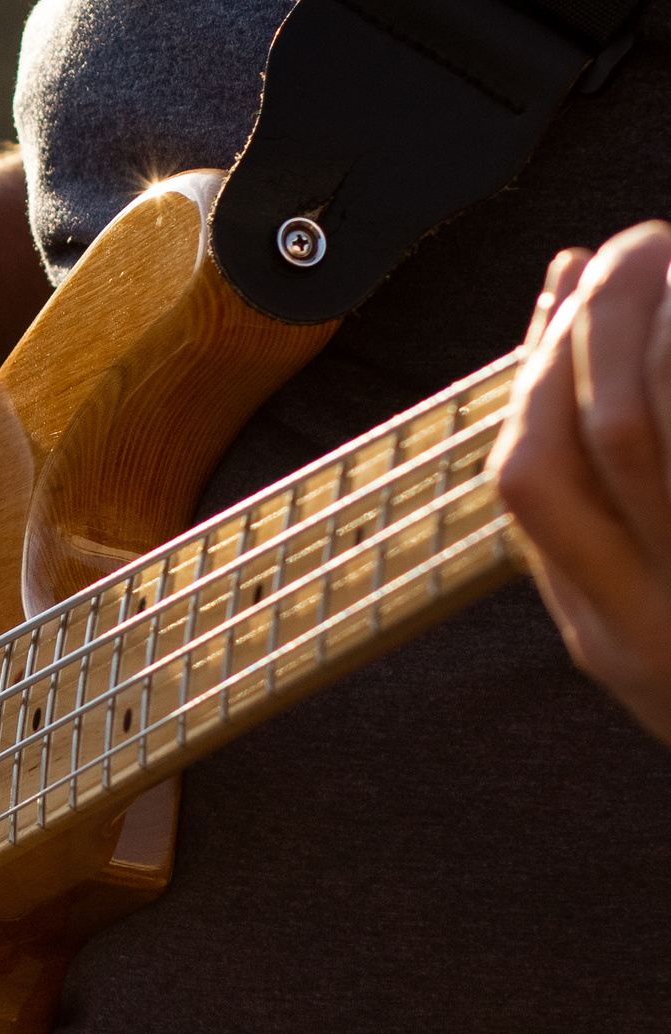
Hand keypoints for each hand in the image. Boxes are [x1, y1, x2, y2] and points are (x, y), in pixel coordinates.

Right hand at [491, 222, 670, 747]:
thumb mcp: (645, 635)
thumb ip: (601, 529)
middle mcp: (666, 616)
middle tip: (632, 245)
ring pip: (670, 426)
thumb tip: (560, 349)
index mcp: (612, 633)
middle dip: (609, 321)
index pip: (530, 483)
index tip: (566, 286)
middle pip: (612, 435)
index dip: (537, 369)